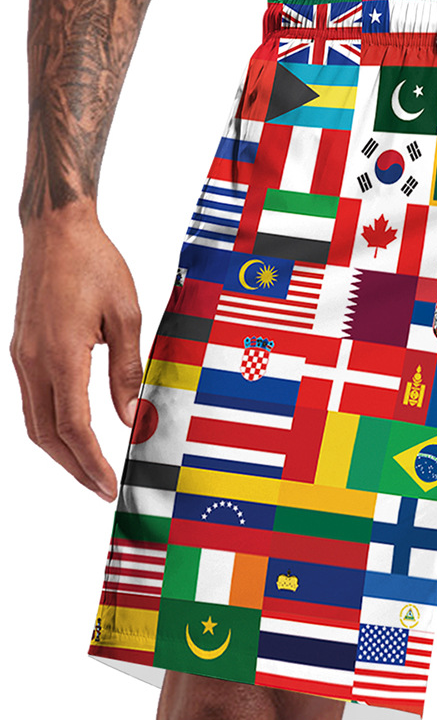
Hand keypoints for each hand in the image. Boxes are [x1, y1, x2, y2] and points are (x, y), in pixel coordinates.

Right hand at [11, 208, 142, 499]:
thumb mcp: (126, 316)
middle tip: (101, 488)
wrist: (57, 231)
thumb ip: (126, 370)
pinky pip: (32, 400)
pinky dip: (51, 425)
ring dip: (61, 450)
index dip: (91, 461)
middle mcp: (33, 361)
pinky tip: (72, 434)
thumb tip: (130, 416)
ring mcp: (22, 356)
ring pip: (34, 421)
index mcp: (60, 355)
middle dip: (74, 467)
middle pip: (47, 434)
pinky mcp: (22, 349)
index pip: (74, 426)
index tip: (109, 483)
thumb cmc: (95, 265)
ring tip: (88, 470)